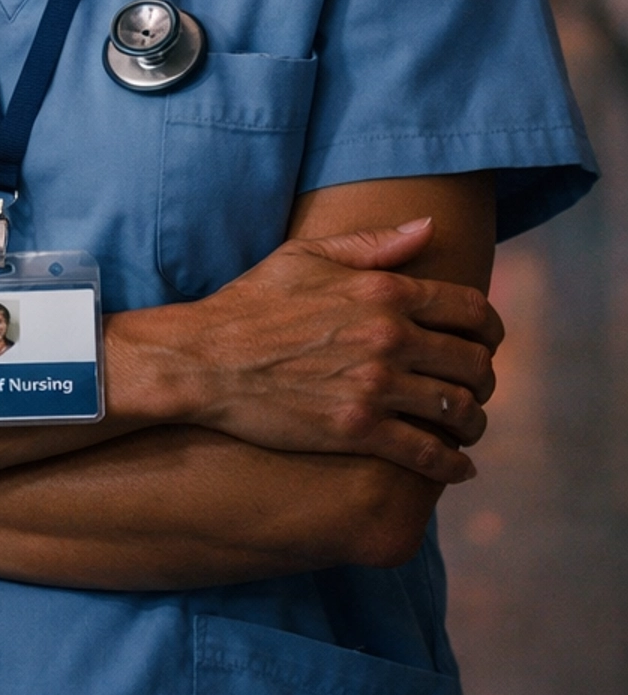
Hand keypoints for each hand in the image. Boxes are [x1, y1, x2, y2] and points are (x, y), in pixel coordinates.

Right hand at [120, 219, 502, 483]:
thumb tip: (431, 227)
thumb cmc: (251, 303)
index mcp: (385, 291)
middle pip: (475, 363)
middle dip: (484, 378)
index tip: (485, 342)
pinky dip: (451, 465)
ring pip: (458, 410)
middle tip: (476, 388)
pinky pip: (427, 454)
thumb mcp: (306, 256)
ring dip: (473, 422)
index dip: (490, 329)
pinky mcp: (358, 431)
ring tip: (467, 427)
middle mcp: (390, 337)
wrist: (204, 360)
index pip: (472, 309)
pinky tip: (457, 468)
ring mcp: (375, 386)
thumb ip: (374, 243)